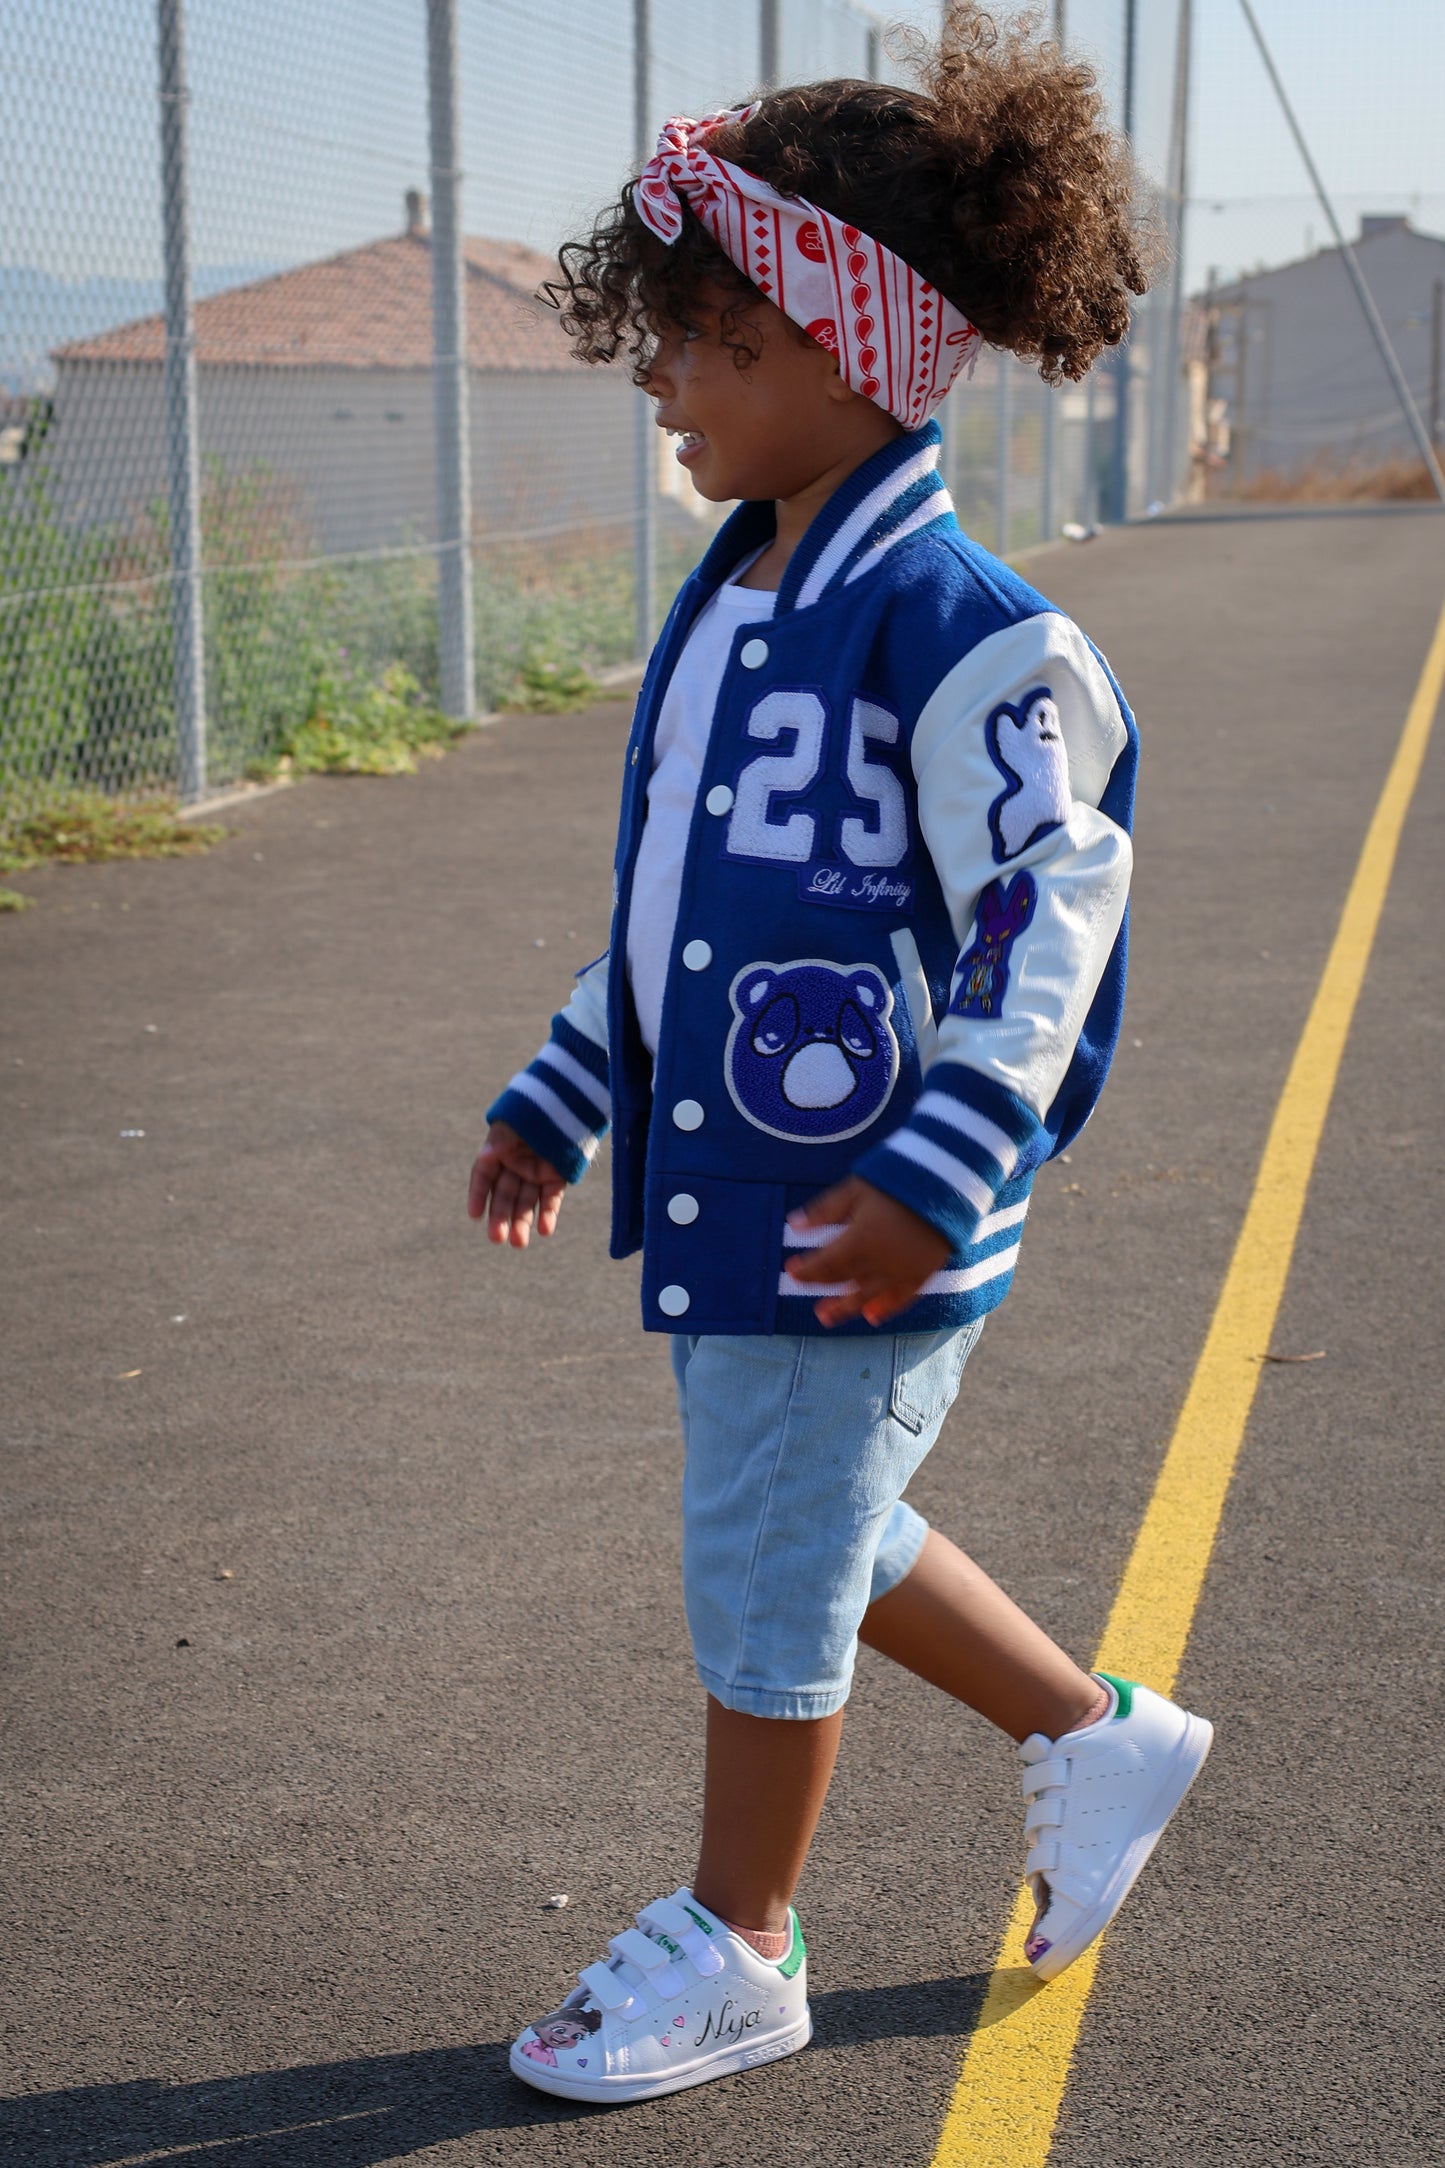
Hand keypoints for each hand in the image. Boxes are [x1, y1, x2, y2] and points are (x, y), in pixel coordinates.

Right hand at [467, 1121, 565, 1247]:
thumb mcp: (512, 1124)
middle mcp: (514, 1165)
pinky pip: (550, 1199)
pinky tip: (544, 1231)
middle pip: (504, 1196)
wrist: (566, 1103)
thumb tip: (485, 1156)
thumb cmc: (534, 1110)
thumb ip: (500, 1142)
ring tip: (518, 1243)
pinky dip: (548, 1214)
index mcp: (497, 1151)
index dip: (478, 1195)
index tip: (474, 1215)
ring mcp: (535, 1173)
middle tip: (497, 1238)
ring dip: (522, 1223)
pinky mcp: (556, 1177)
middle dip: (500, 1217)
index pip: (483, 1177)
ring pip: (526, 1203)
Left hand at [784, 1177, 948, 1327]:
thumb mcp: (856, 1188)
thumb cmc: (897, 1180)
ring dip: (847, 1308)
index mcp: (861, 1238)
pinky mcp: (924, 1272)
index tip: (790, 1271)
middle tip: (811, 1304)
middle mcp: (880, 1261)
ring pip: (869, 1296)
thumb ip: (825, 1210)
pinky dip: (886, 1308)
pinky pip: (902, 1297)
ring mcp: (903, 1270)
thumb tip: (793, 1224)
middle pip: (845, 1281)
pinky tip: (871, 1316)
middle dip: (824, 1291)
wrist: (949, 1181)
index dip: (807, 1270)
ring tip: (828, 1318)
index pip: (826, 1263)